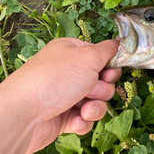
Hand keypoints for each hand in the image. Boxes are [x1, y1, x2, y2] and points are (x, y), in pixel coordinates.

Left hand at [0, 38, 121, 153]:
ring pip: (97, 101)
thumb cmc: (53, 80)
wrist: (23, 115)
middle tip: (91, 89)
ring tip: (82, 108)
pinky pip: (85, 118)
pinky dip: (84, 120)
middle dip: (102, 88)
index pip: (102, 56)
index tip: (109, 71)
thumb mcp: (88, 56)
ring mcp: (66, 95)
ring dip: (95, 106)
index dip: (110, 66)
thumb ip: (109, 49)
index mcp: (72, 52)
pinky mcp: (63, 116)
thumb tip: (120, 42)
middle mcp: (69, 72)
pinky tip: (75, 120)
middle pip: (103, 80)